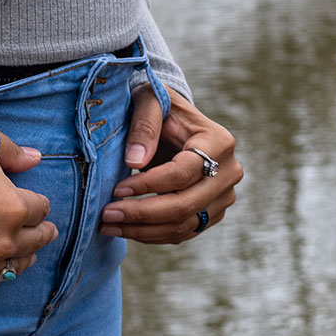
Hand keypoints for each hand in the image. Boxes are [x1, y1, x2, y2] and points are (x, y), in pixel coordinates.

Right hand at [0, 117, 57, 297]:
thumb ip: (11, 150)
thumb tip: (35, 159)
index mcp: (14, 208)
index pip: (41, 209)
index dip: (37, 202)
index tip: (35, 202)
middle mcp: (2, 243)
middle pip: (34, 243)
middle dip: (39, 232)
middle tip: (45, 232)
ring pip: (12, 270)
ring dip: (19, 258)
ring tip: (23, 254)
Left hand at [101, 85, 240, 243]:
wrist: (175, 121)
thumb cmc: (161, 107)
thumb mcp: (149, 101)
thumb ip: (143, 125)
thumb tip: (135, 162)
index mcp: (218, 141)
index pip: (182, 173)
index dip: (148, 185)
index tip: (116, 190)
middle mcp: (229, 171)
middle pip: (185, 205)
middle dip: (142, 214)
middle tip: (107, 215)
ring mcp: (224, 195)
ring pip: (184, 225)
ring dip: (143, 230)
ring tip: (109, 226)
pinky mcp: (213, 212)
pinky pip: (184, 232)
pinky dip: (153, 234)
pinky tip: (126, 229)